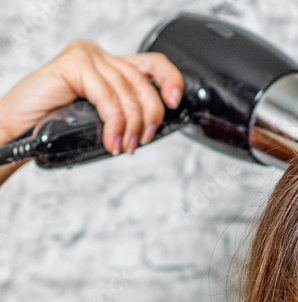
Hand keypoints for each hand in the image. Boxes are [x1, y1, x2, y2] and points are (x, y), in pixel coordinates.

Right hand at [0, 39, 182, 155]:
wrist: (18, 128)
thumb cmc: (57, 124)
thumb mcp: (102, 115)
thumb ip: (126, 110)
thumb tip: (155, 123)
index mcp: (110, 65)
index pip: (154, 64)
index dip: (171, 80)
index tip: (174, 102)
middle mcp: (99, 55)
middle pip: (144, 83)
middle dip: (149, 118)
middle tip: (139, 141)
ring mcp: (86, 56)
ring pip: (127, 94)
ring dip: (129, 127)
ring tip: (122, 146)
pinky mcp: (73, 64)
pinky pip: (107, 98)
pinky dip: (113, 124)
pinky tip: (110, 140)